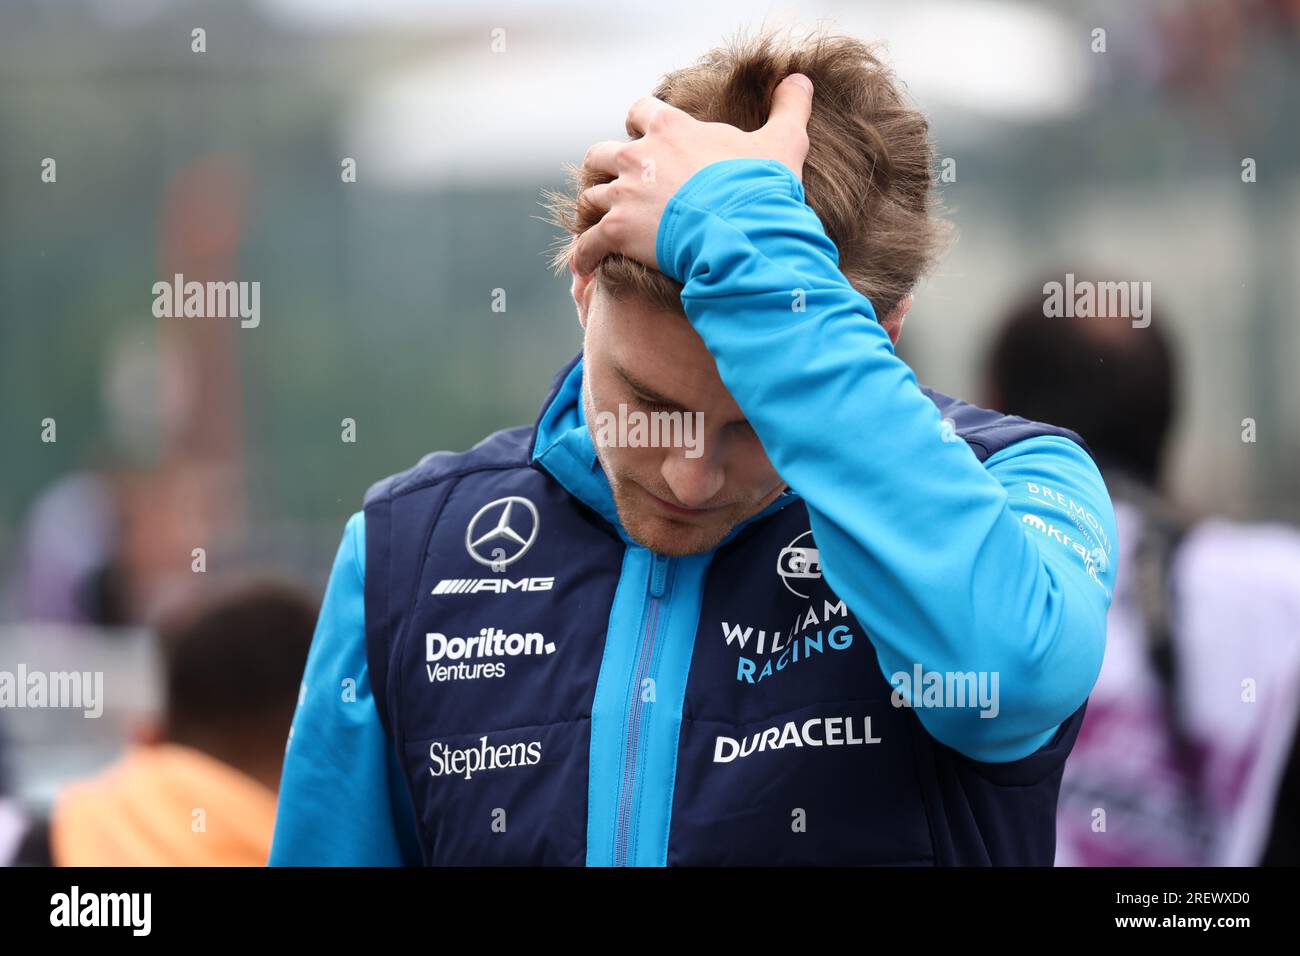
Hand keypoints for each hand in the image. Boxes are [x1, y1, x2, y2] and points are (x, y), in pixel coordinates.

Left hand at [572, 73, 814, 275]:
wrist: (742, 232)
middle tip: (620, 184)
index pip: (640, 110)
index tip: (644, 136)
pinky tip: (585, 266)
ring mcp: (623, 194)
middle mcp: (637, 156)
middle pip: (601, 153)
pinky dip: (584, 254)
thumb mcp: (782, 142)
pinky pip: (588, 243)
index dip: (640, 124)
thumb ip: (788, 108)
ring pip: (591, 197)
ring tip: (601, 225)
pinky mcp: (617, 231)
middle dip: (607, 167)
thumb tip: (800, 78)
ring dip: (594, 210)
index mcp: (669, 128)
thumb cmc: (760, 187)